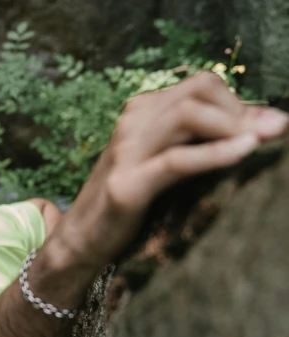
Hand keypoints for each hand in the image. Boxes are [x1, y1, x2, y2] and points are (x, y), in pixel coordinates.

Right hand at [53, 72, 288, 267]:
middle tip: (267, 136)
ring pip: (187, 115)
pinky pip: (177, 160)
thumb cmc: (132, 201)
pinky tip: (244, 152)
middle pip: (198, 90)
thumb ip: (206, 140)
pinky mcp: (126, 186)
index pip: (201, 84)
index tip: (265, 127)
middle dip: (240, 110)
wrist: (81, 239)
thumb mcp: (168, 162)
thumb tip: (268, 122)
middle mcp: (131, 124)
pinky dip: (216, 154)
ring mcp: (126, 152)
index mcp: (141, 113)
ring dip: (233, 126)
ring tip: (259, 144)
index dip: (238, 101)